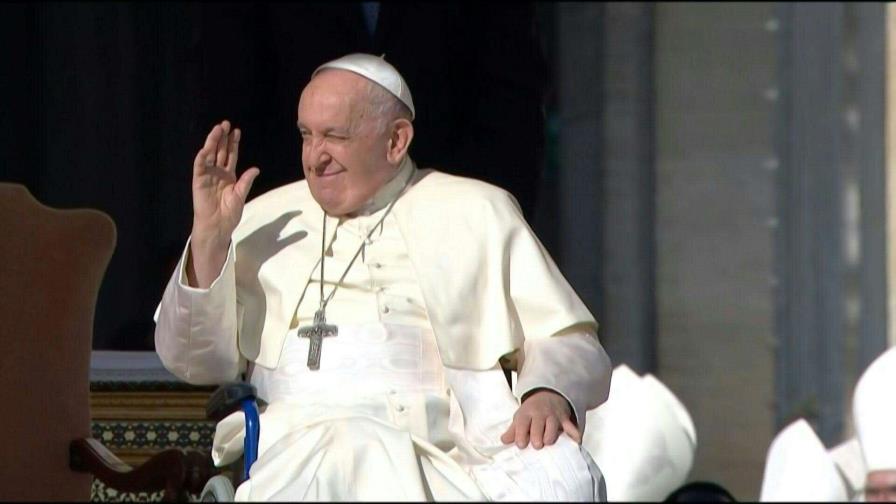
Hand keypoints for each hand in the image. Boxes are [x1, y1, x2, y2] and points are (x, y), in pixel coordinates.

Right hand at [188, 120, 259, 286]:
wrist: (218, 227)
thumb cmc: (229, 214)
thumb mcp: (240, 195)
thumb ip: (246, 181)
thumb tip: (255, 168)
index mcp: (229, 176)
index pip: (230, 156)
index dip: (233, 144)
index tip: (237, 131)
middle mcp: (217, 173)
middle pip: (220, 151)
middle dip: (222, 138)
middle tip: (226, 123)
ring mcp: (207, 176)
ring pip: (210, 155)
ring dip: (212, 143)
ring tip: (217, 130)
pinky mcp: (198, 182)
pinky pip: (199, 168)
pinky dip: (201, 158)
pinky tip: (205, 149)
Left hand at [500, 389, 580, 449]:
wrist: (549, 393)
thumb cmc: (532, 410)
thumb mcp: (520, 416)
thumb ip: (512, 430)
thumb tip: (503, 441)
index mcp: (527, 413)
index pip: (522, 426)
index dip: (521, 437)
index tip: (521, 445)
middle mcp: (540, 414)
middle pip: (538, 431)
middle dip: (536, 441)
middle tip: (536, 444)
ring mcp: (554, 416)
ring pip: (552, 431)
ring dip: (549, 439)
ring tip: (547, 441)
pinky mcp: (566, 419)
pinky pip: (571, 428)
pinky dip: (574, 435)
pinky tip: (575, 442)